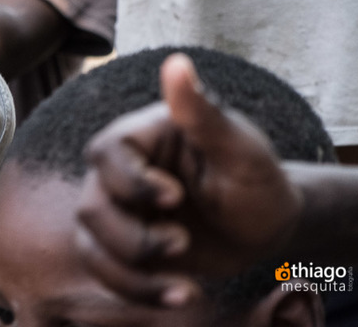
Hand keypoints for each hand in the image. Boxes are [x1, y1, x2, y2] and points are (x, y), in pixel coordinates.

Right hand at [75, 54, 302, 307]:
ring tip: (185, 286)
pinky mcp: (122, 248)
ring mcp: (117, 211)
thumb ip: (203, 112)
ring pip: (91, 244)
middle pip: (92, 206)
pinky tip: (182, 295)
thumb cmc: (256, 178)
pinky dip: (138, 291)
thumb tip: (178, 63)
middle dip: (133, 237)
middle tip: (182, 242)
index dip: (132, 181)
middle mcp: (119, 173)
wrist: (266, 228)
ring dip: (133, 273)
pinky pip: (105, 271)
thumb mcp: (240, 148)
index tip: (175, 198)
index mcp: (140, 138)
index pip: (107, 153)